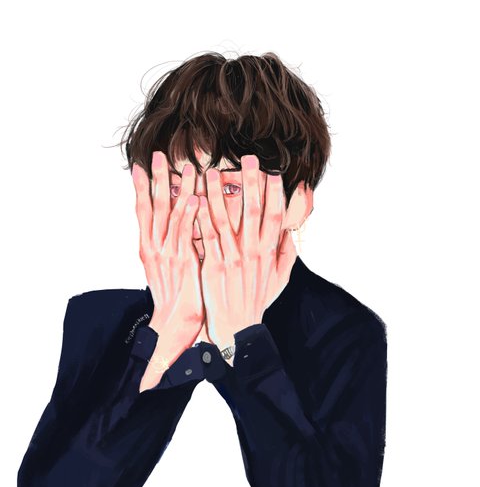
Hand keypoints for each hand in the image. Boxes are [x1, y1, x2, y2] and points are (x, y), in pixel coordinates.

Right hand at [132, 151, 204, 355]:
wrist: (172, 326)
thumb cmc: (173, 300)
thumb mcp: (166, 271)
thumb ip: (171, 248)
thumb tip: (177, 233)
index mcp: (148, 249)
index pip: (142, 212)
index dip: (141, 188)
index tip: (140, 168)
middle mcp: (154, 248)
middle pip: (152, 206)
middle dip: (155, 179)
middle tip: (156, 155)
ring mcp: (167, 254)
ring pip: (170, 214)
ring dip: (178, 189)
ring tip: (186, 167)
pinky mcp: (182, 262)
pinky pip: (186, 233)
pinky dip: (189, 214)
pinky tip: (195, 198)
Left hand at [196, 154, 301, 350]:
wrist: (237, 328)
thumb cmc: (256, 301)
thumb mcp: (279, 279)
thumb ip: (286, 254)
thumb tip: (291, 232)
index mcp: (269, 253)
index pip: (274, 217)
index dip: (275, 194)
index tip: (274, 173)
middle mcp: (252, 252)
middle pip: (253, 211)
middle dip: (251, 183)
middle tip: (248, 158)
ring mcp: (232, 258)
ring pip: (226, 219)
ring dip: (220, 193)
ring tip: (214, 171)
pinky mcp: (214, 265)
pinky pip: (206, 236)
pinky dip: (201, 217)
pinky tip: (196, 199)